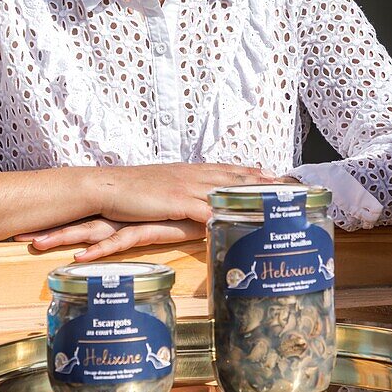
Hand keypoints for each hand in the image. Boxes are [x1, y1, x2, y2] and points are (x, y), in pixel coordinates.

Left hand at [17, 217, 205, 261]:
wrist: (216, 200)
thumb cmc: (189, 211)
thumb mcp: (159, 220)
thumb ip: (141, 225)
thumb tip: (123, 232)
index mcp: (122, 211)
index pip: (84, 216)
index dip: (58, 221)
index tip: (30, 228)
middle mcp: (123, 214)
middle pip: (80, 222)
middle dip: (50, 229)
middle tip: (16, 235)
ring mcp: (135, 220)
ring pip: (93, 230)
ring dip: (65, 237)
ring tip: (37, 244)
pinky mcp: (151, 228)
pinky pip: (121, 241)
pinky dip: (100, 250)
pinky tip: (80, 259)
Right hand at [90, 163, 278, 223]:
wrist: (107, 187)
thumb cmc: (130, 189)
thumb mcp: (160, 185)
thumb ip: (179, 190)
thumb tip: (190, 197)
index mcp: (188, 170)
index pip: (226, 169)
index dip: (250, 171)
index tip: (272, 173)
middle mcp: (191, 176)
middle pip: (233, 177)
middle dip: (260, 181)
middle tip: (284, 183)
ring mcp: (186, 188)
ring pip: (225, 191)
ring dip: (249, 197)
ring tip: (271, 202)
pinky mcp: (177, 202)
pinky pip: (205, 211)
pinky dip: (223, 216)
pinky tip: (239, 222)